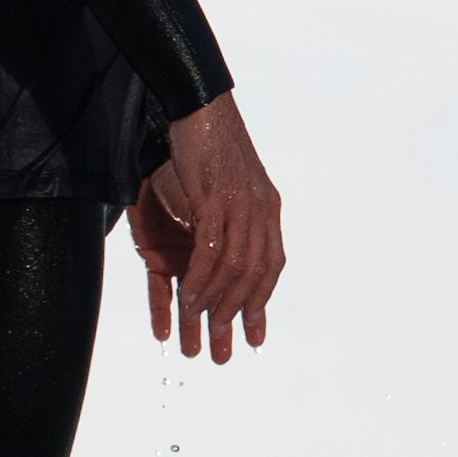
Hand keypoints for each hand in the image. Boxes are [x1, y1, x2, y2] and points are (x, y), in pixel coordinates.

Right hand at [129, 92, 283, 364]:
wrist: (197, 103)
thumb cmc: (204, 143)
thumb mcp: (222, 188)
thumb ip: (225, 219)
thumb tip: (217, 249)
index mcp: (267, 209)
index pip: (270, 266)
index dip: (262, 303)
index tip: (254, 335)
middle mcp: (260, 211)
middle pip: (254, 276)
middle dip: (237, 318)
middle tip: (222, 353)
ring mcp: (241, 205)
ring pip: (233, 269)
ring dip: (213, 305)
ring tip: (198, 333)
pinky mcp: (215, 199)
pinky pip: (209, 251)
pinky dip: (198, 280)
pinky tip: (187, 301)